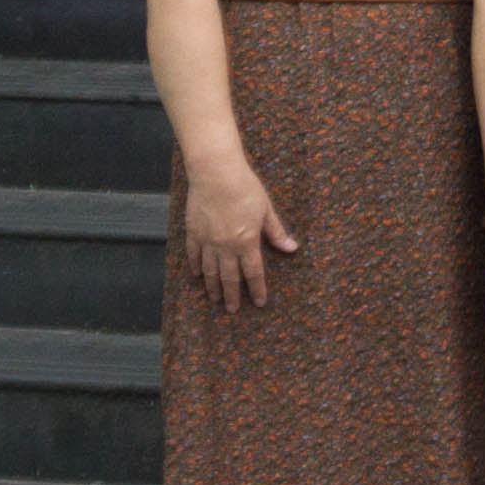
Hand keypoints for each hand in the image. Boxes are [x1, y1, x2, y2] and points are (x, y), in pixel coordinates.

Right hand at [177, 156, 294, 313]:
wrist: (215, 173)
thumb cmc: (245, 188)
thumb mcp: (266, 210)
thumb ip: (276, 232)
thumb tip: (292, 248)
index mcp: (247, 241)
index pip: (253, 272)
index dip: (257, 289)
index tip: (259, 303)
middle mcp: (226, 246)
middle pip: (230, 277)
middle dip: (233, 296)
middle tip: (233, 311)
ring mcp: (207, 240)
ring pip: (210, 270)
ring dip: (213, 287)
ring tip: (215, 299)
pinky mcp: (193, 232)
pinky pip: (193, 255)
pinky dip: (195, 267)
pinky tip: (197, 275)